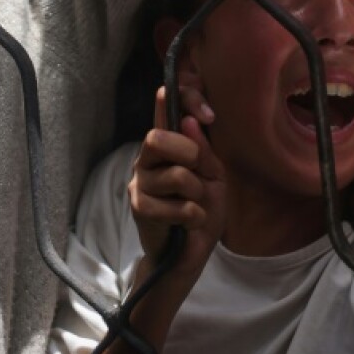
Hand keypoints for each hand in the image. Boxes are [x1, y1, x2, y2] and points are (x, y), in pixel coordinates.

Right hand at [128, 85, 225, 285]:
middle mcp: (148, 158)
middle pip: (157, 137)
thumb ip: (204, 151)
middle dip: (190, 155)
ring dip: (197, 195)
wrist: (189, 254)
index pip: (166, 103)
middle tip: (200, 174)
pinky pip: (179, 207)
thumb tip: (189, 120)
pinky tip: (187, 223)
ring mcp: (140, 182)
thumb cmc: (201, 212)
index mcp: (167, 144)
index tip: (209, 116)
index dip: (187, 99)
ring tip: (194, 206)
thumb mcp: (214, 178)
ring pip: (177, 176)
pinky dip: (194, 217)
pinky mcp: (139, 207)